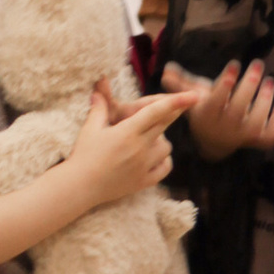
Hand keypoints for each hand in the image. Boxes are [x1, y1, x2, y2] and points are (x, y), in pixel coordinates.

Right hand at [66, 84, 187, 214]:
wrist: (79, 187)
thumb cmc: (83, 155)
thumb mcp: (90, 129)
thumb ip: (100, 108)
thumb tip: (99, 87)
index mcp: (127, 132)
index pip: (157, 112)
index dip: (177, 102)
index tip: (194, 96)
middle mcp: (139, 148)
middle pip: (165, 126)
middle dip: (174, 113)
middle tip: (182, 105)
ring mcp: (143, 166)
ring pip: (166, 147)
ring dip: (162, 139)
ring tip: (148, 138)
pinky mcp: (143, 181)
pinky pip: (165, 168)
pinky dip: (164, 160)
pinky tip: (155, 156)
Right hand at [187, 61, 273, 158]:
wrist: (213, 142)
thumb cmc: (205, 111)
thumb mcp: (193, 96)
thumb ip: (181, 83)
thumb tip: (167, 68)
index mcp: (209, 114)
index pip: (217, 99)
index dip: (226, 82)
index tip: (235, 64)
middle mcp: (226, 126)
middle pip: (239, 107)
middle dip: (250, 84)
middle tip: (258, 63)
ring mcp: (243, 135)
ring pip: (257, 121)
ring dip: (265, 100)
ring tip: (270, 81)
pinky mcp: (258, 140)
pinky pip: (271, 135)